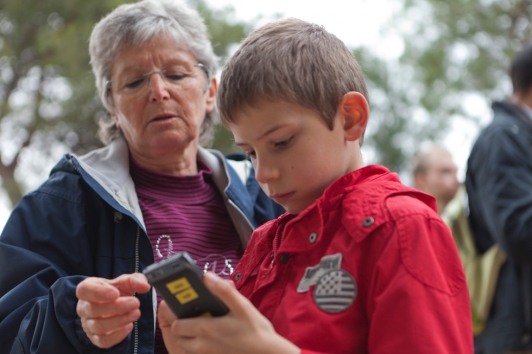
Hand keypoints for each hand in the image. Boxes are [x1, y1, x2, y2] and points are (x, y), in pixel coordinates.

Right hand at [76, 273, 150, 347]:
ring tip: (136, 313)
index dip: (99, 292)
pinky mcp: (95, 338)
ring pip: (99, 326)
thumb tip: (145, 286)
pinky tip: (129, 325)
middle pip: (93, 310)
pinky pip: (103, 341)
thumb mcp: (126, 281)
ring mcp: (87, 324)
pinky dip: (118, 335)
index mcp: (87, 288)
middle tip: (135, 302)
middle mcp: (83, 307)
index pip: (84, 290)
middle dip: (117, 307)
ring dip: (120, 321)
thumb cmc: (117, 289)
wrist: (115, 304)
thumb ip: (135, 280)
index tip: (116, 293)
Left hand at [158, 272, 299, 353]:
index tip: (186, 308)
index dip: (178, 315)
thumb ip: (223, 291)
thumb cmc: (256, 330)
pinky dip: (200, 347)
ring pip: (187, 347)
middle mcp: (203, 345)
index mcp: (206, 328)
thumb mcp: (242, 306)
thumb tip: (206, 276)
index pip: (176, 324)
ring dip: (190, 338)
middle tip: (197, 316)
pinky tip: (214, 339)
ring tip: (205, 328)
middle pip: (179, 337)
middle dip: (183, 326)